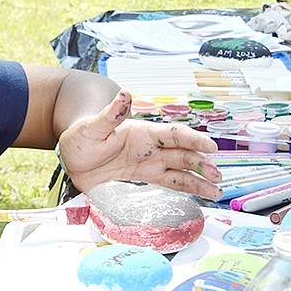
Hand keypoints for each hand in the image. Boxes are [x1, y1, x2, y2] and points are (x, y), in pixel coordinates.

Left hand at [57, 90, 222, 199]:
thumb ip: (110, 114)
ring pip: (180, 171)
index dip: (193, 139)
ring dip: (198, 180)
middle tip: (217, 175)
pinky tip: (200, 196)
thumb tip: (124, 94)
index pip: (173, 134)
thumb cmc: (82, 136)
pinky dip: (186, 189)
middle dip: (201, 164)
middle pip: (182, 154)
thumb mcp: (92, 126)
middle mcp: (150, 148)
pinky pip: (169, 183)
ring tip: (216, 190)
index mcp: (142, 132)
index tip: (210, 147)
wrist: (73, 156)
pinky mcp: (143, 178)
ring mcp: (149, 163)